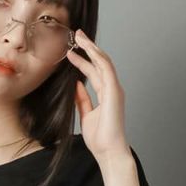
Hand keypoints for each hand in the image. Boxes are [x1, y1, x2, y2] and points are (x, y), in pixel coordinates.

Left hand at [66, 28, 130, 164]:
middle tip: (77, 34)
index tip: (70, 52)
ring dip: (92, 47)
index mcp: (106, 94)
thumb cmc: (100, 139)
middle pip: (100, 62)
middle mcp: (112, 89)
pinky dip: (97, 56)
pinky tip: (88, 47)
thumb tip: (76, 85)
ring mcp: (114, 89)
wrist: (108, 151)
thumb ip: (82, 99)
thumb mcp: (86, 115)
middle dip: (88, 47)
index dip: (82, 61)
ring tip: (80, 36)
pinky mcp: (114, 91)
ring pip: (103, 61)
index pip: (94, 72)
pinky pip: (106, 68)